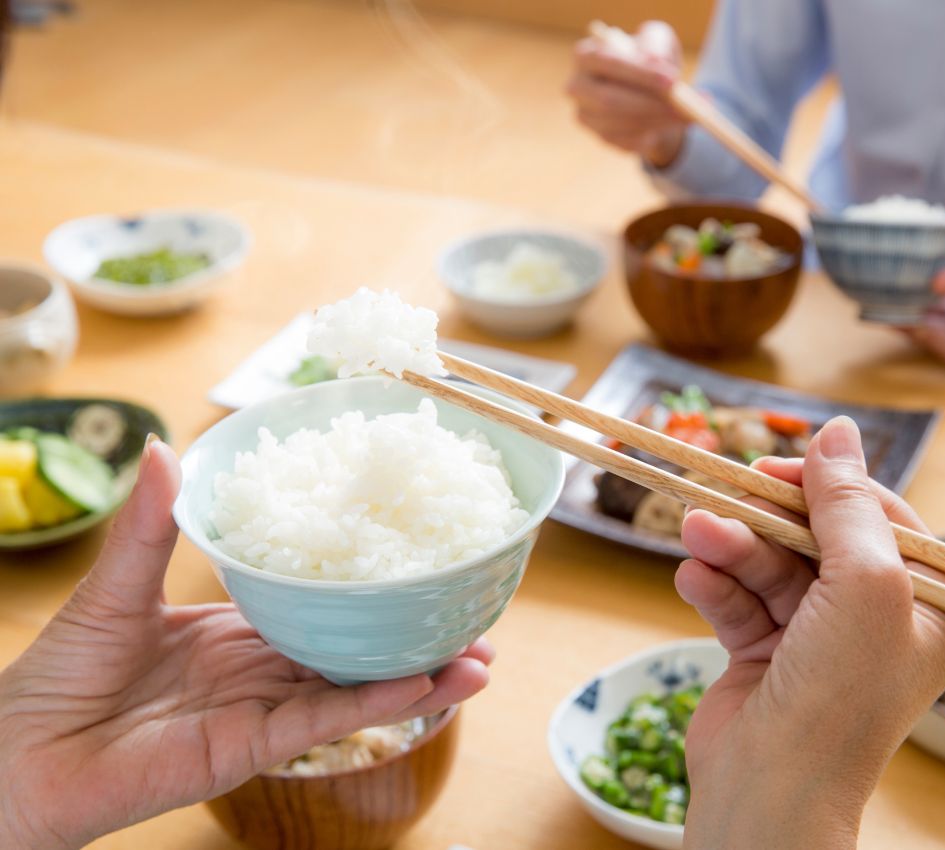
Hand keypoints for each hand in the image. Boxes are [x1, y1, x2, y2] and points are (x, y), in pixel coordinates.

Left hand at [0, 439, 491, 849]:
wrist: (17, 758)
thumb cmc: (55, 677)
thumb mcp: (115, 586)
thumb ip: (152, 526)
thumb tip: (166, 446)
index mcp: (239, 628)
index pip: (322, 600)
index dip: (372, 582)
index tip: (420, 555)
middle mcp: (261, 668)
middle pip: (357, 644)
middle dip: (418, 631)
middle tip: (478, 611)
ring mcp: (261, 709)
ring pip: (356, 685)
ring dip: (421, 673)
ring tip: (481, 656)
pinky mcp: (250, 748)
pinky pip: (322, 720)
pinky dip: (374, 701)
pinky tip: (423, 681)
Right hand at [567, 21, 687, 167]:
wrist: (650, 91)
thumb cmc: (650, 59)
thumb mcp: (657, 41)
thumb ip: (655, 44)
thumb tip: (654, 60)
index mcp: (586, 55)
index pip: (607, 62)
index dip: (639, 72)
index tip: (672, 80)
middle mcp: (577, 87)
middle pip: (608, 100)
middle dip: (650, 105)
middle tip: (685, 107)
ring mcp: (586, 116)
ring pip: (621, 124)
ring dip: (658, 121)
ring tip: (688, 116)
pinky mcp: (601, 137)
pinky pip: (627, 142)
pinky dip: (652, 135)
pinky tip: (668, 125)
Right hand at [675, 417, 944, 849]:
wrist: (770, 789)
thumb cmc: (839, 693)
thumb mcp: (863, 583)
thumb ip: (847, 503)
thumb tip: (838, 431)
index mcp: (927, 608)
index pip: (884, 519)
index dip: (832, 485)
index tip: (783, 464)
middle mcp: (875, 621)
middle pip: (817, 536)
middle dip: (767, 517)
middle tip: (726, 489)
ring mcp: (817, 640)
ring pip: (768, 565)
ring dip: (731, 547)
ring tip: (696, 533)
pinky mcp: (765, 655)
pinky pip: (739, 600)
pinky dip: (715, 585)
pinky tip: (693, 578)